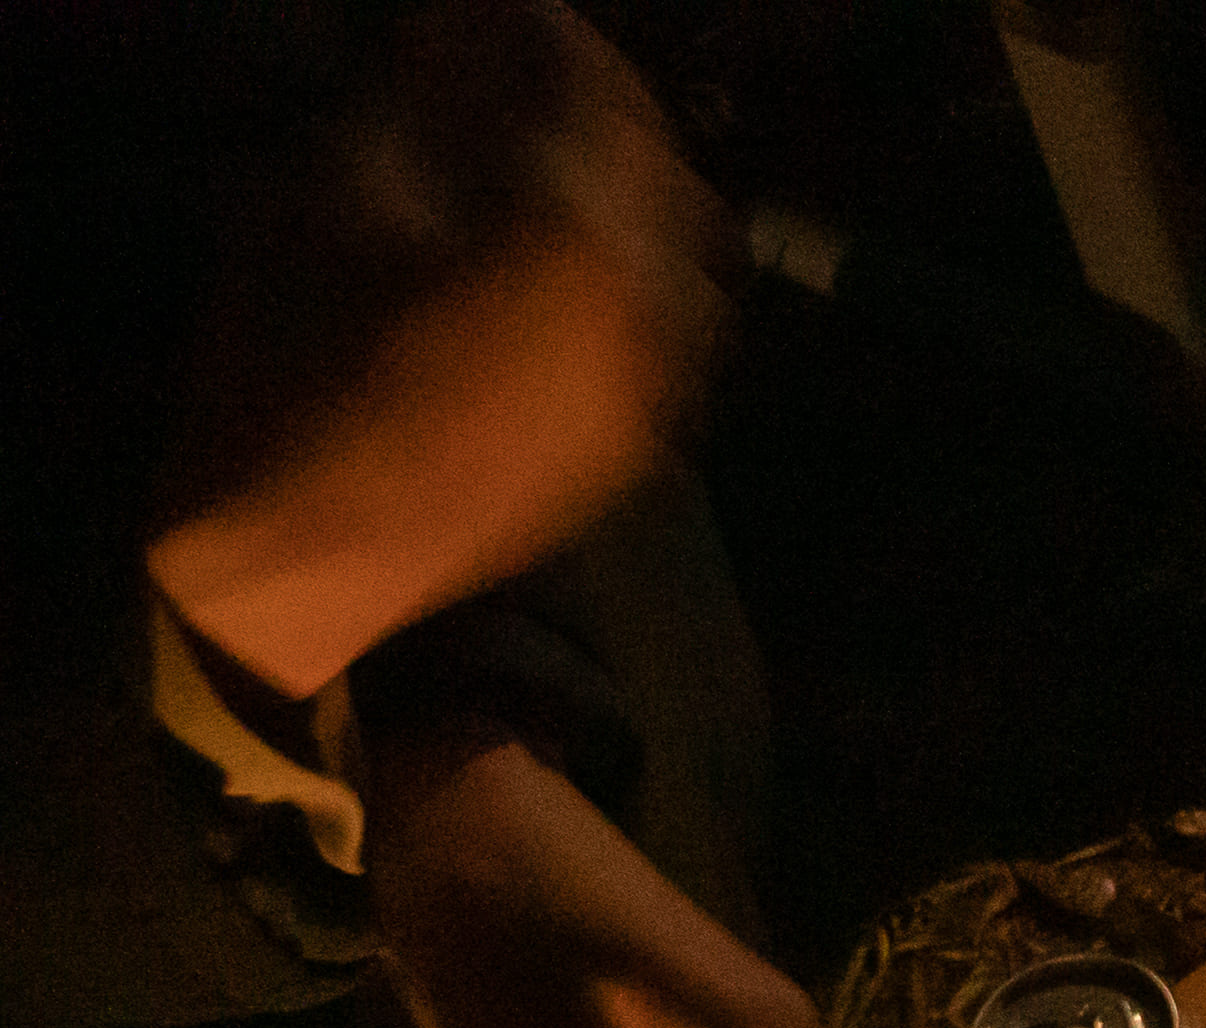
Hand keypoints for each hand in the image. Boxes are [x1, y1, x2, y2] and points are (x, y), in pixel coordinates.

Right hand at [141, 0, 725, 700]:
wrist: (306, 560)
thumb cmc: (288, 371)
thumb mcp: (327, 201)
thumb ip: (418, 103)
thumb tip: (466, 29)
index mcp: (576, 236)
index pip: (592, 89)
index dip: (544, 35)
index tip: (501, 13)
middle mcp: (651, 310)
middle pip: (654, 163)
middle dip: (595, 103)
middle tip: (524, 70)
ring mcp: (660, 384)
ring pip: (683, 245)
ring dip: (626, 185)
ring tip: (546, 157)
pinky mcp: (643, 439)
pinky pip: (672, 323)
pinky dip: (634, 263)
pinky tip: (565, 251)